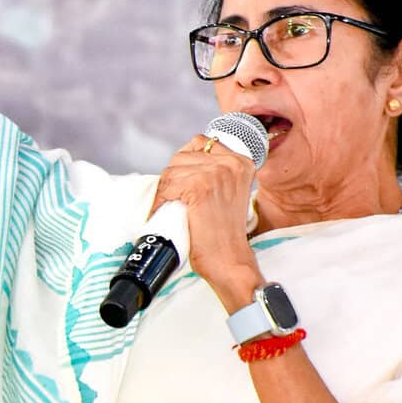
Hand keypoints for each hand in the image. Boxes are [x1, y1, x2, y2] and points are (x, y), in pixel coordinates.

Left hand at [149, 134, 262, 310]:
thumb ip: (214, 172)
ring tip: (170, 208)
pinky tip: (165, 212)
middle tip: (172, 199)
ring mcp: (215, 173)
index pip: (200, 143)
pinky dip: (160, 200)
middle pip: (182, 156)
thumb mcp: (228, 192)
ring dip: (165, 190)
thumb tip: (183, 162)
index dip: (185, 163)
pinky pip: (167, 186)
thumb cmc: (224, 232)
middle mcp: (231, 163)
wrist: (228, 259)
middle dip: (172, 177)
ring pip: (172, 170)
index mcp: (241, 161)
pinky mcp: (198, 187)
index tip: (181, 182)